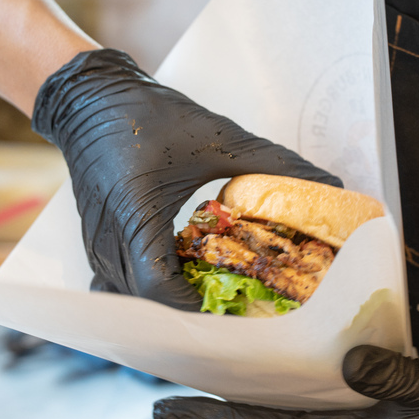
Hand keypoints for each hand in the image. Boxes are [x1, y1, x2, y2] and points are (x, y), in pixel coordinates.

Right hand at [32, 49, 341, 310]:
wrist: (90, 101)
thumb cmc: (148, 115)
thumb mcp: (217, 137)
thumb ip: (274, 162)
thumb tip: (328, 182)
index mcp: (134, 213)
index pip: (157, 289)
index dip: (195, 311)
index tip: (236, 312)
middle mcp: (109, 240)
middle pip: (147, 307)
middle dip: (193, 317)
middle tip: (240, 313)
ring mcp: (97, 249)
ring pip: (133, 304)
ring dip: (172, 309)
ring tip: (217, 303)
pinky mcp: (97, 249)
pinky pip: (121, 290)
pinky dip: (151, 297)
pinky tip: (184, 283)